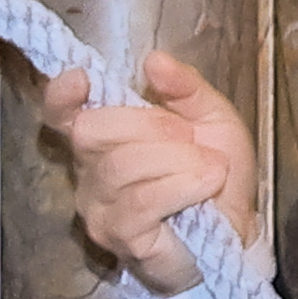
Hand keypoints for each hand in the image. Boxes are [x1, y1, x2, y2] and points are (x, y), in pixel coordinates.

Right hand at [40, 51, 261, 293]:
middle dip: (149, 125)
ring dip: (178, 160)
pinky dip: (183, 186)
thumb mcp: (211, 118)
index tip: (82, 79)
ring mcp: (99, 207)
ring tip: (210, 169)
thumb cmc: (214, 175)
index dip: (61, 96)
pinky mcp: (119, 237)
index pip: (61, 114)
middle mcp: (89, 171)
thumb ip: (185, 88)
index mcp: (105, 137)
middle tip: (190, 138)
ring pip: (121, 166)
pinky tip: (207, 186)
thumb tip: (154, 61)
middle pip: (91, 131)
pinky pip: (142, 201)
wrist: (236, 231)